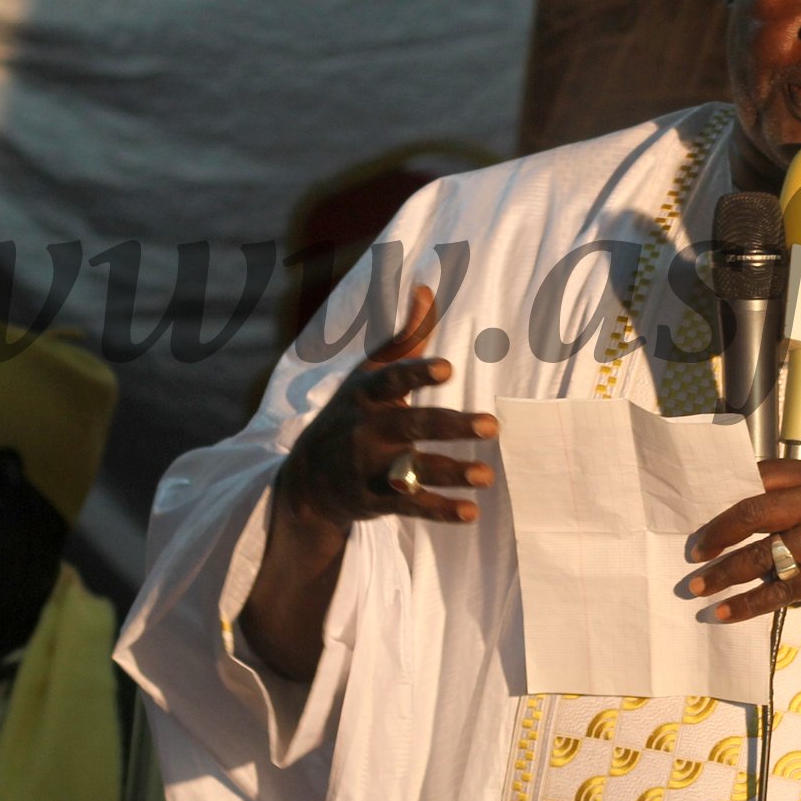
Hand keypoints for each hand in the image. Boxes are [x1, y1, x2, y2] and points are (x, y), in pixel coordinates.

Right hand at [244, 284, 494, 677]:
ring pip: (413, 472)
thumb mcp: (368, 375)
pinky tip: (471, 512)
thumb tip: (425, 288)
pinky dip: (440, 512)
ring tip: (487, 475)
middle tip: (492, 424)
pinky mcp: (375, 501)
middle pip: (410, 427)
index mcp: (365, 395)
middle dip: (450, 426)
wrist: (307, 479)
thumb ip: (404, 337)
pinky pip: (412, 508)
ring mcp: (368, 469)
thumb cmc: (351, 415)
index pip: (391, 380)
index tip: (447, 368)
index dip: (416, 374)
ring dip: (451, 473)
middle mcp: (364, 431)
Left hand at [684, 459, 800, 627]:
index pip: (756, 477)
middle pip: (753, 513)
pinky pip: (778, 590)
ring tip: (699, 587)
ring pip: (762, 556)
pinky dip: (747, 604)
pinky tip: (724, 612)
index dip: (721, 497)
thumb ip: (788, 497)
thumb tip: (723, 512)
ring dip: (723, 575)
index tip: (696, 516)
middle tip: (692, 553)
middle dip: (716, 535)